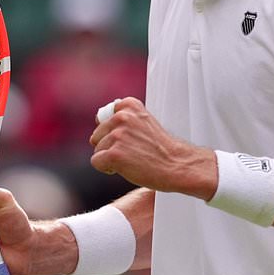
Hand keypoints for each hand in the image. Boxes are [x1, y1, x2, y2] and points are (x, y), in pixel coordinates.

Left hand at [89, 97, 216, 199]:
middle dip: (110, 146)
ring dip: (111, 158)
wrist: (176, 165)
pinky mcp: (114, 154)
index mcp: (129, 106)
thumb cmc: (160, 148)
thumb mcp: (143, 122)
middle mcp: (122, 117)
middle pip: (97, 136)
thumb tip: (97, 118)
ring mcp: (117, 135)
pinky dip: (107, 168)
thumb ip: (124, 118)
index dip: (113, 133)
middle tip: (132, 152)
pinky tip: (125, 168)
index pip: (103, 118)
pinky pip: (96, 162)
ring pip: (97, 150)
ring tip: (132, 160)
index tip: (130, 139)